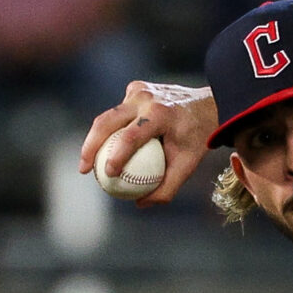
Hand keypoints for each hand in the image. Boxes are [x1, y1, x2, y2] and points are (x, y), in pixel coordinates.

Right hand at [79, 81, 217, 206]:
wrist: (208, 105)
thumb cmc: (196, 139)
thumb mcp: (188, 165)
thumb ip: (167, 187)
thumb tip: (140, 204)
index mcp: (160, 114)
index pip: (132, 136)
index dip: (117, 156)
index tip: (108, 174)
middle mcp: (146, 98)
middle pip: (108, 121)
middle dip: (91, 146)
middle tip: (85, 169)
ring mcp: (139, 90)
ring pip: (108, 116)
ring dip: (94, 139)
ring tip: (87, 163)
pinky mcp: (135, 88)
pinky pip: (119, 113)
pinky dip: (111, 130)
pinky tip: (103, 150)